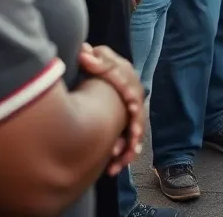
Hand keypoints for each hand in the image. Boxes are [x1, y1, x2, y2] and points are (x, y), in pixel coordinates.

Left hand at [78, 44, 144, 173]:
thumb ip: (95, 58)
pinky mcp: (126, 129)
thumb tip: (84, 52)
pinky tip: (112, 169)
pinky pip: (128, 145)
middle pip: (138, 115)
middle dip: (135, 128)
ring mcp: (131, 115)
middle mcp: (134, 99)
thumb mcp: (101, 58)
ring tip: (118, 161)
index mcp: (129, 82)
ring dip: (128, 148)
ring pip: (135, 134)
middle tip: (132, 138)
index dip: (133, 100)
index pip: (133, 90)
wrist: (105, 78)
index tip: (131, 110)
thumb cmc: (103, 66)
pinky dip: (123, 157)